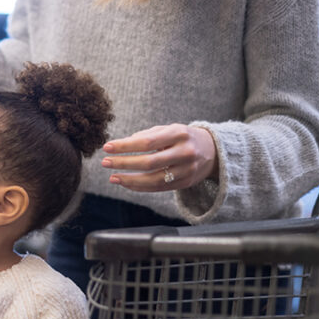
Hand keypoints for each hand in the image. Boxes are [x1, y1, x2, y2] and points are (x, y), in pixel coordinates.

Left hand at [101, 124, 216, 191]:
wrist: (213, 151)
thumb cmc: (183, 138)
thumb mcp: (169, 130)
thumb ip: (147, 135)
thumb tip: (122, 144)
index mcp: (179, 134)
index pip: (147, 142)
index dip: (125, 146)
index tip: (107, 147)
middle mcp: (185, 152)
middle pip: (149, 162)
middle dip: (124, 163)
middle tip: (105, 162)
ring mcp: (186, 170)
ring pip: (153, 179)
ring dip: (130, 180)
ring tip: (113, 177)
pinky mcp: (185, 183)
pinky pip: (158, 188)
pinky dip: (140, 187)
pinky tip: (126, 183)